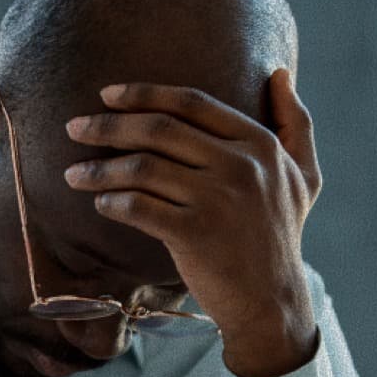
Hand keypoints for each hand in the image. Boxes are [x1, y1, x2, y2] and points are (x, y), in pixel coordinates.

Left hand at [64, 69, 321, 376]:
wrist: (272, 302)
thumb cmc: (279, 237)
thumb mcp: (304, 177)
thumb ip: (295, 124)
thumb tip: (281, 73)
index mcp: (260, 144)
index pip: (191, 103)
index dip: (143, 94)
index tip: (106, 95)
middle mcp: (241, 165)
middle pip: (158, 129)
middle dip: (107, 125)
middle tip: (73, 128)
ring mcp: (218, 199)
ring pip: (141, 168)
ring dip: (99, 169)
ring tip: (72, 174)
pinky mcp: (195, 234)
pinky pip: (138, 207)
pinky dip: (111, 202)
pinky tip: (99, 204)